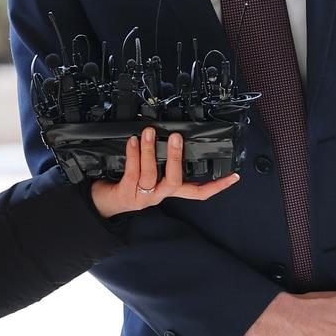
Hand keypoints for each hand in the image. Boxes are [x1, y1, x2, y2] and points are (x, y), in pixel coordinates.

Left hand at [90, 127, 239, 218]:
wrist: (103, 202)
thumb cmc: (126, 183)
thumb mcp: (148, 172)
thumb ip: (161, 159)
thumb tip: (169, 135)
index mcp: (169, 191)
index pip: (198, 192)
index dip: (216, 186)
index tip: (232, 177)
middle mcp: (159, 195)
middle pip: (176, 181)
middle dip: (177, 158)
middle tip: (178, 138)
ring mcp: (143, 196)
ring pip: (151, 174)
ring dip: (150, 151)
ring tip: (149, 133)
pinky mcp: (127, 194)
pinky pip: (133, 172)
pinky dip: (134, 154)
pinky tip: (133, 142)